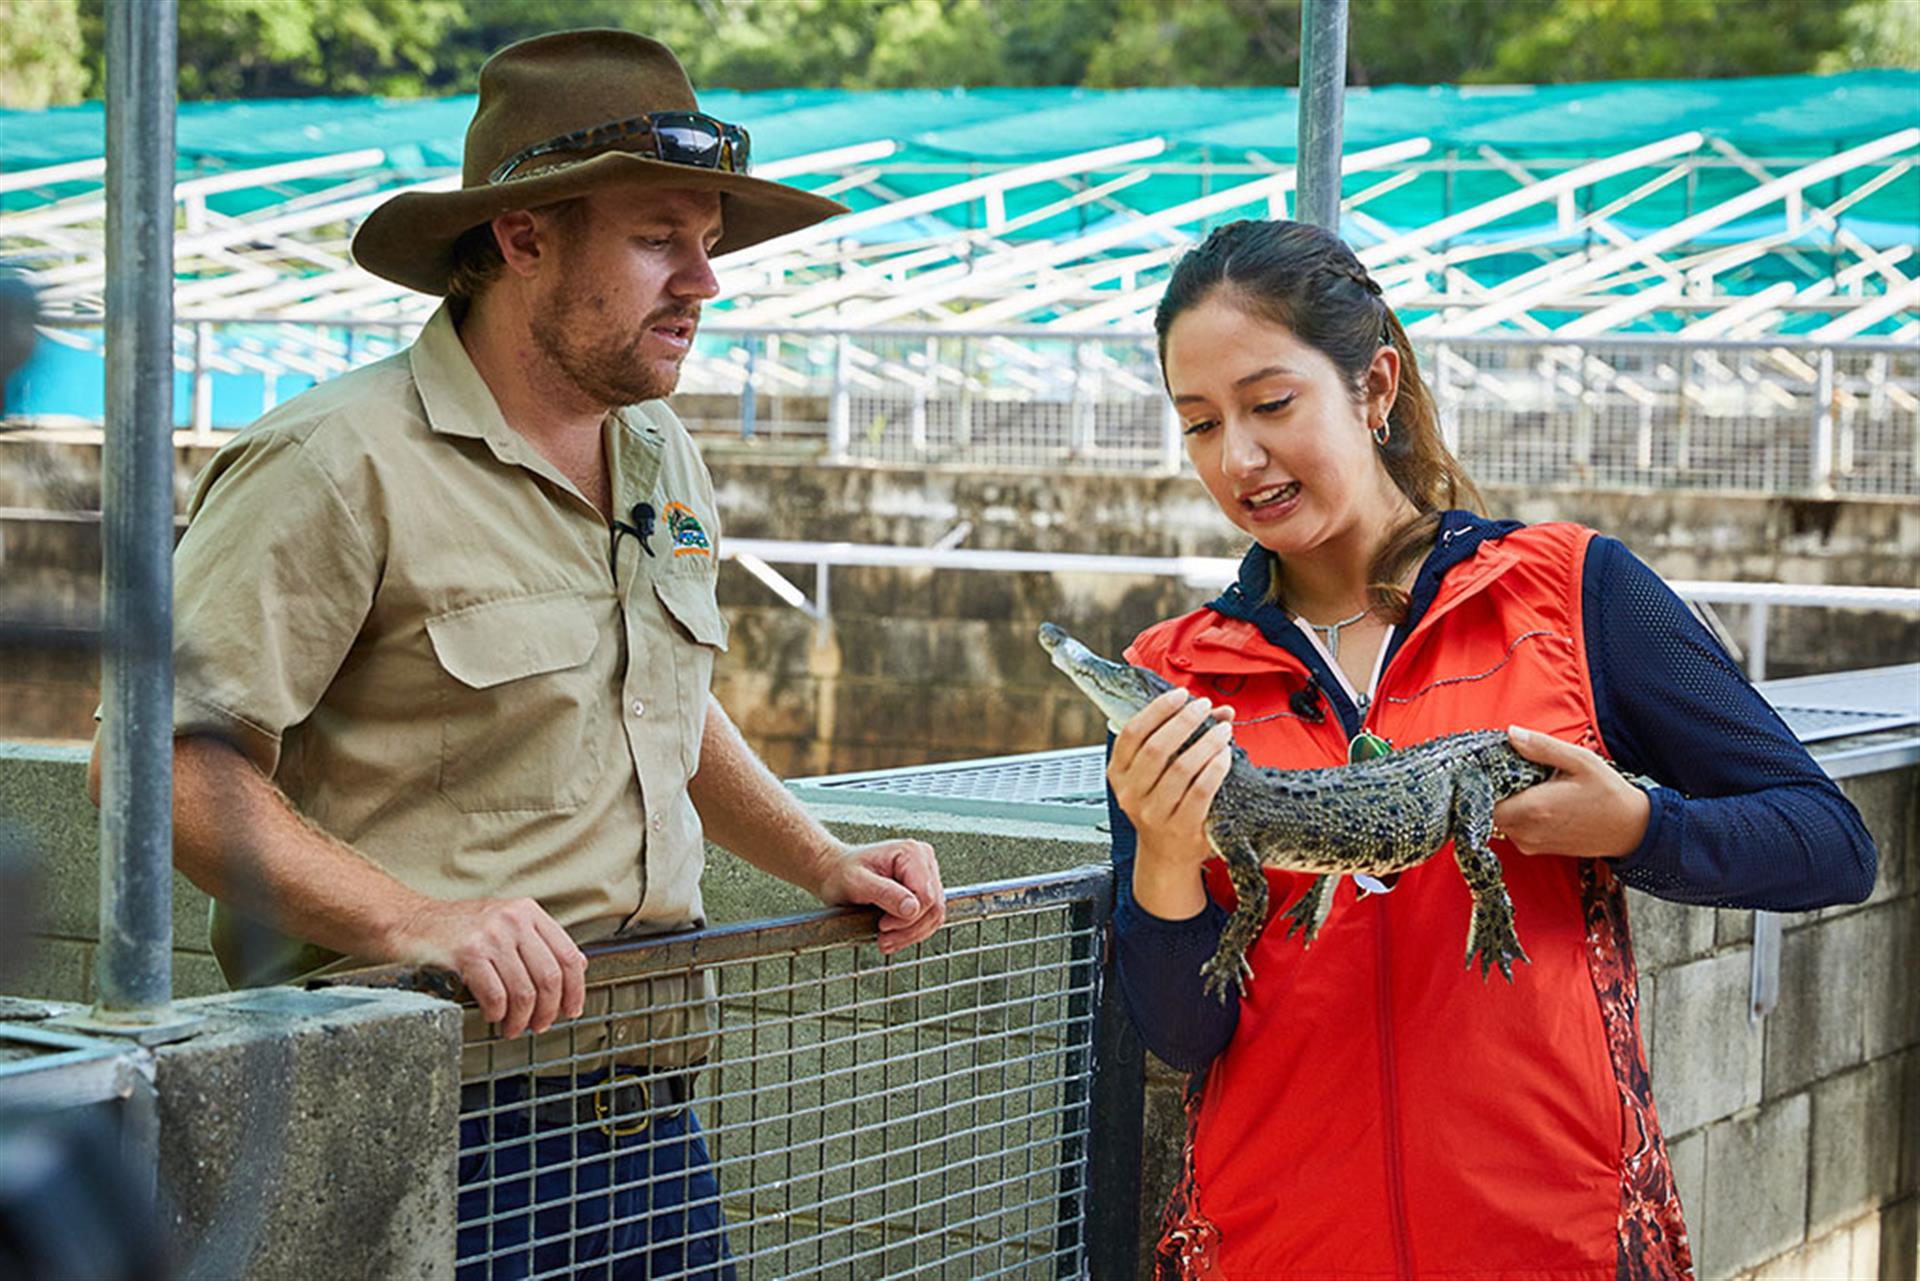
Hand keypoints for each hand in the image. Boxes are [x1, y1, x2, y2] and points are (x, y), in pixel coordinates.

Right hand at [389, 896, 586, 1038]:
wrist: (409, 921)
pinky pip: (496, 996)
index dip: (575, 990)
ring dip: (521, 1019)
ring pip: (524, 992)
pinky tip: (493, 1016)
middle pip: (549, 978)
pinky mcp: (467, 953)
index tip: (571, 1010)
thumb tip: (578, 968)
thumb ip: (538, 941)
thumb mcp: (504, 922)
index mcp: (528, 911)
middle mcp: (513, 919)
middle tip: (540, 1026)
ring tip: (514, 1028)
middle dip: (548, 1011)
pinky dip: (498, 1014)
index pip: (568, 956)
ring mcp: (490, 935)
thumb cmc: (458, 928)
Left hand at [818, 838, 945, 953]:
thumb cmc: (841, 873)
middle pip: (934, 908)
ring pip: (934, 916)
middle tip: (883, 938)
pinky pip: (928, 918)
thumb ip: (886, 894)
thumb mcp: (857, 883)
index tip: (883, 926)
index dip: (907, 919)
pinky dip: (912, 932)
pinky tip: (893, 935)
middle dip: (909, 930)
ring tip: (885, 940)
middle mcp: (924, 860)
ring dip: (911, 934)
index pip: (926, 897)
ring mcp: (927, 874)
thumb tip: (912, 909)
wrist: (835, 872)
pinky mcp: (924, 889)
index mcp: (911, 853)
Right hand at [1108, 688, 1234, 915]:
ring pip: (1181, 769)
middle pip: (1156, 748)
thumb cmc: (1164, 804)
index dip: (1157, 710)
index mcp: (1118, 774)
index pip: (1133, 733)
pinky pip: (1200, 792)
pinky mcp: (1180, 828)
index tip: (1180, 695)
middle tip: (1205, 707)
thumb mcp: (1157, 773)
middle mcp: (1131, 794)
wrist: (1167, 854)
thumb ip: (1180, 738)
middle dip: (1184, 721)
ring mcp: (1153, 813)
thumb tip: (1218, 710)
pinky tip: (1225, 755)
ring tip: (1223, 730)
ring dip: (1205, 743)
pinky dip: (1215, 769)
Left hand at [1493, 725, 1650, 859]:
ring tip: (1526, 785)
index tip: (1490, 766)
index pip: (1485, 799)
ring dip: (1506, 803)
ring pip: (1499, 822)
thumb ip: (1542, 747)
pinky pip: (1513, 830)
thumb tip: (1511, 733)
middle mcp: (1528, 831)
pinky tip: (1534, 800)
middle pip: (1488, 811)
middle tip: (1509, 771)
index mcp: (1534, 808)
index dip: (1483, 782)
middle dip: (1494, 791)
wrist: (1632, 830)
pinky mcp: (1536, 849)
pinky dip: (1516, 815)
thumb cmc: (1608, 793)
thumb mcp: (1580, 761)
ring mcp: (1531, 843)